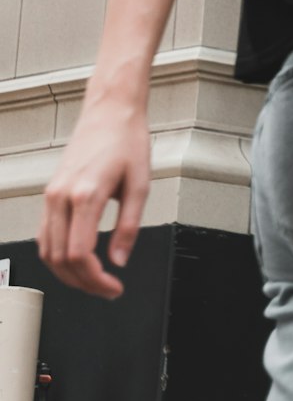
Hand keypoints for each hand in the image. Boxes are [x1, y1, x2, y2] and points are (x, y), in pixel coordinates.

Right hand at [37, 94, 150, 298]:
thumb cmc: (127, 140)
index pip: (79, 255)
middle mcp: (62, 196)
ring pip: (47, 251)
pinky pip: (44, 235)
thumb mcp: (140, 184)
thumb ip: (129, 226)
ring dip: (67, 273)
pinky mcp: (50, 193)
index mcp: (85, 194)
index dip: (96, 280)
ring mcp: (51, 195)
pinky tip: (76, 260)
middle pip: (60, 259)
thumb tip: (119, 260)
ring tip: (93, 279)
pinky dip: (57, 255)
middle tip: (107, 289)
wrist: (110, 112)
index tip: (114, 287)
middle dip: (83, 282)